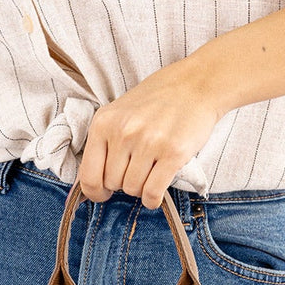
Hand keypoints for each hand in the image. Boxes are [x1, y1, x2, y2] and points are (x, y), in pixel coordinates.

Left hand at [77, 57, 222, 208]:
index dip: (95, 192)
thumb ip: (103, 145)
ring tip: (149, 172)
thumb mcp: (119, 114)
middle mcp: (123, 132)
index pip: (88, 176)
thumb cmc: (156, 102)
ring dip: (140, 190)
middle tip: (137, 170)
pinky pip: (152, 193)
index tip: (104, 193)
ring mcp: (148, 142)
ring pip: (133, 190)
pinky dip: (152, 200)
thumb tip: (88, 187)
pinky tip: (155, 193)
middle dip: (123, 184)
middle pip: (112, 184)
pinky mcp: (172, 153)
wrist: (196, 84)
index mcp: (104, 122)